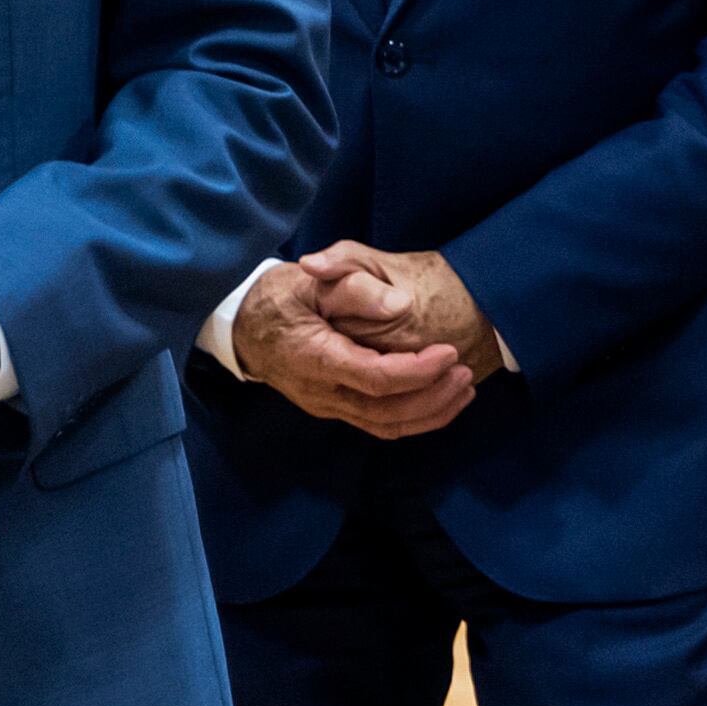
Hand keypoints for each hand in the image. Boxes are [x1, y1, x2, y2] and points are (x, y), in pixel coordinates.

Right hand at [231, 261, 474, 439]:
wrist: (242, 326)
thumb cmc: (279, 297)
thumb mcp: (311, 279)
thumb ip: (353, 286)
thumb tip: (401, 303)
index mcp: (317, 360)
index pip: (377, 379)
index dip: (419, 371)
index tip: (449, 352)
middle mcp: (323, 393)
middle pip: (387, 413)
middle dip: (434, 397)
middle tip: (464, 371)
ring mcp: (328, 406)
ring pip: (386, 426)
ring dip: (431, 413)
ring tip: (463, 389)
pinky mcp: (334, 408)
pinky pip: (379, 423)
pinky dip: (415, 417)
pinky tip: (439, 399)